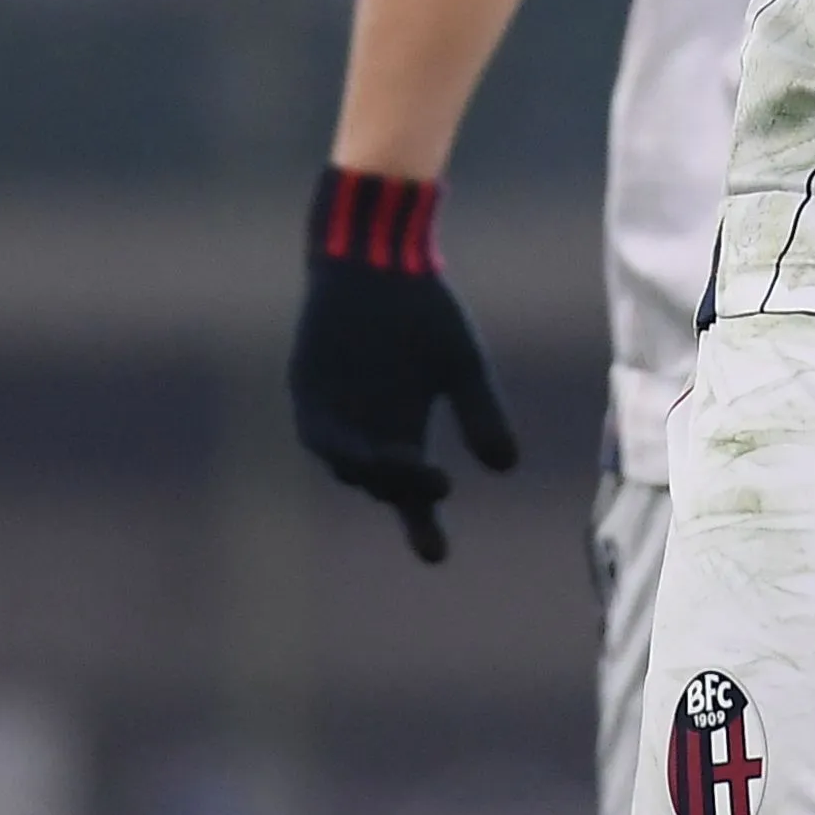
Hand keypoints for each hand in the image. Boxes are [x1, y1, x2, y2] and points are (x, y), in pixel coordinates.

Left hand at [288, 168, 519, 562]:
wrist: (378, 257)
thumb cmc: (422, 311)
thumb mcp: (461, 365)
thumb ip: (480, 413)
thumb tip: (507, 466)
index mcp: (402, 431)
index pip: (411, 493)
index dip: (421, 526)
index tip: (437, 557)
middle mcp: (365, 431)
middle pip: (381, 483)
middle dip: (406, 490)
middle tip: (437, 482)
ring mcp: (333, 411)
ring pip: (347, 461)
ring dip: (372, 470)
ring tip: (400, 464)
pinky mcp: (307, 386)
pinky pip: (317, 428)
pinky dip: (335, 444)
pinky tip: (356, 449)